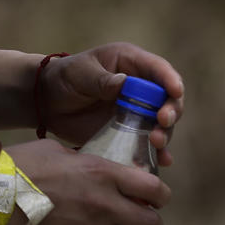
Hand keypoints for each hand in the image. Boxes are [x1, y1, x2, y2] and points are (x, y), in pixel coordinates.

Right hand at [0, 137, 168, 224]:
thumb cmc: (21, 164)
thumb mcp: (60, 150)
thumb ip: (88, 162)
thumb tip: (104, 171)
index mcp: (103, 174)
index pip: (155, 189)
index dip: (159, 195)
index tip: (153, 198)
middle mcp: (104, 205)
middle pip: (152, 224)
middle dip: (151, 223)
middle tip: (140, 222)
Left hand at [41, 43, 184, 167]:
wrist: (49, 102)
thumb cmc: (65, 78)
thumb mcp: (79, 73)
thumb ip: (101, 79)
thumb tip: (123, 83)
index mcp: (131, 63)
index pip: (158, 69)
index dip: (170, 80)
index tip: (175, 91)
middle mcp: (141, 87)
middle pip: (168, 98)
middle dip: (171, 110)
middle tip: (163, 121)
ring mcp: (138, 111)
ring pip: (163, 123)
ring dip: (165, 133)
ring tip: (156, 142)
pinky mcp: (132, 132)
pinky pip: (149, 143)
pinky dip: (157, 153)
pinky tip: (162, 161)